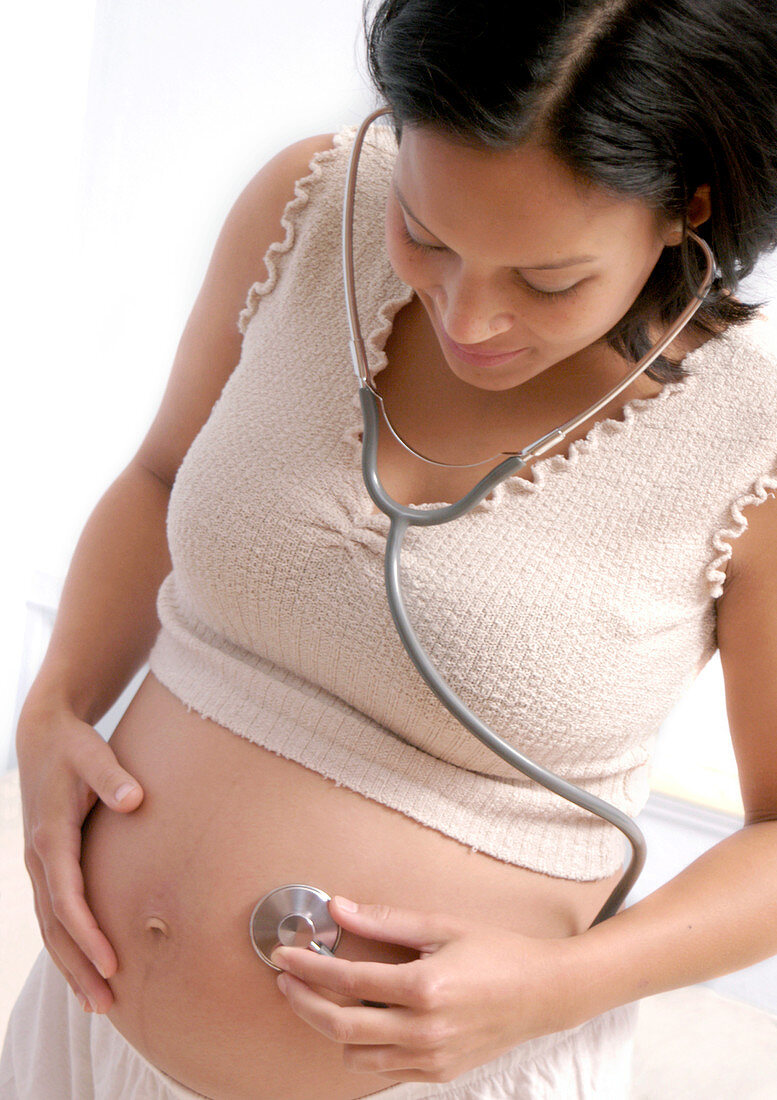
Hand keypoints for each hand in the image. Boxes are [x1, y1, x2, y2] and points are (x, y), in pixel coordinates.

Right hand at [15, 702, 143, 1013]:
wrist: (43, 733)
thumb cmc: (73, 745)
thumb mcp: (91, 752)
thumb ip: (113, 775)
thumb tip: (135, 799)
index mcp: (51, 836)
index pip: (67, 898)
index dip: (88, 934)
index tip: (112, 963)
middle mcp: (39, 857)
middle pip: (55, 926)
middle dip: (78, 967)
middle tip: (106, 1005)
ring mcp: (39, 864)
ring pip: (50, 927)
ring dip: (71, 965)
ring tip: (97, 1003)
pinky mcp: (47, 864)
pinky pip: (53, 914)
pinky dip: (67, 945)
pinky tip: (85, 968)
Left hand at [270, 895, 578, 1084]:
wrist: (544, 994)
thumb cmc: (498, 953)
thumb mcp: (441, 925)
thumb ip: (385, 920)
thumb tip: (339, 908)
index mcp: (425, 989)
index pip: (347, 980)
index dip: (308, 968)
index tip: (286, 955)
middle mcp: (425, 1031)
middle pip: (340, 1027)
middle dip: (303, 1002)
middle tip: (288, 979)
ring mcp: (430, 1058)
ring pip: (355, 1055)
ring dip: (331, 1027)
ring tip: (325, 996)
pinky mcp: (436, 1073)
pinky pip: (382, 1069)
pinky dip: (362, 1046)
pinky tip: (362, 1017)